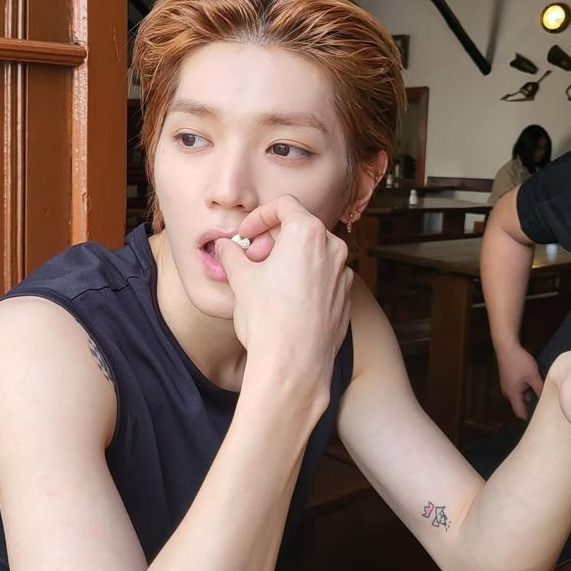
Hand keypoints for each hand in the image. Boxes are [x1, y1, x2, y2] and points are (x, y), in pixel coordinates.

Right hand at [216, 196, 352, 414]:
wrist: (293, 365)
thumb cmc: (267, 318)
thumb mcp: (240, 279)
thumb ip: (231, 254)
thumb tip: (224, 247)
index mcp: (308, 233)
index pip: (284, 205)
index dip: (260, 216)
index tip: (246, 234)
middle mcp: (333, 248)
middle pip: (300, 229)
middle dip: (272, 240)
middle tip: (250, 260)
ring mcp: (343, 275)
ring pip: (313, 255)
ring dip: (289, 260)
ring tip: (266, 282)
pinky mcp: (345, 299)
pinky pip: (323, 279)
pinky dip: (305, 280)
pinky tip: (285, 301)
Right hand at [495, 344, 543, 419]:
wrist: (506, 347)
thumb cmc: (520, 362)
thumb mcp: (533, 376)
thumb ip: (540, 389)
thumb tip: (547, 400)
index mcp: (513, 394)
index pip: (520, 413)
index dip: (529, 417)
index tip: (541, 418)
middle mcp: (507, 392)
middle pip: (520, 404)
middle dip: (531, 405)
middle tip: (544, 405)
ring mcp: (506, 384)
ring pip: (519, 395)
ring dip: (528, 395)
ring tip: (540, 392)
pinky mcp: (507, 378)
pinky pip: (517, 388)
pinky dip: (525, 388)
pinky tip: (533, 382)